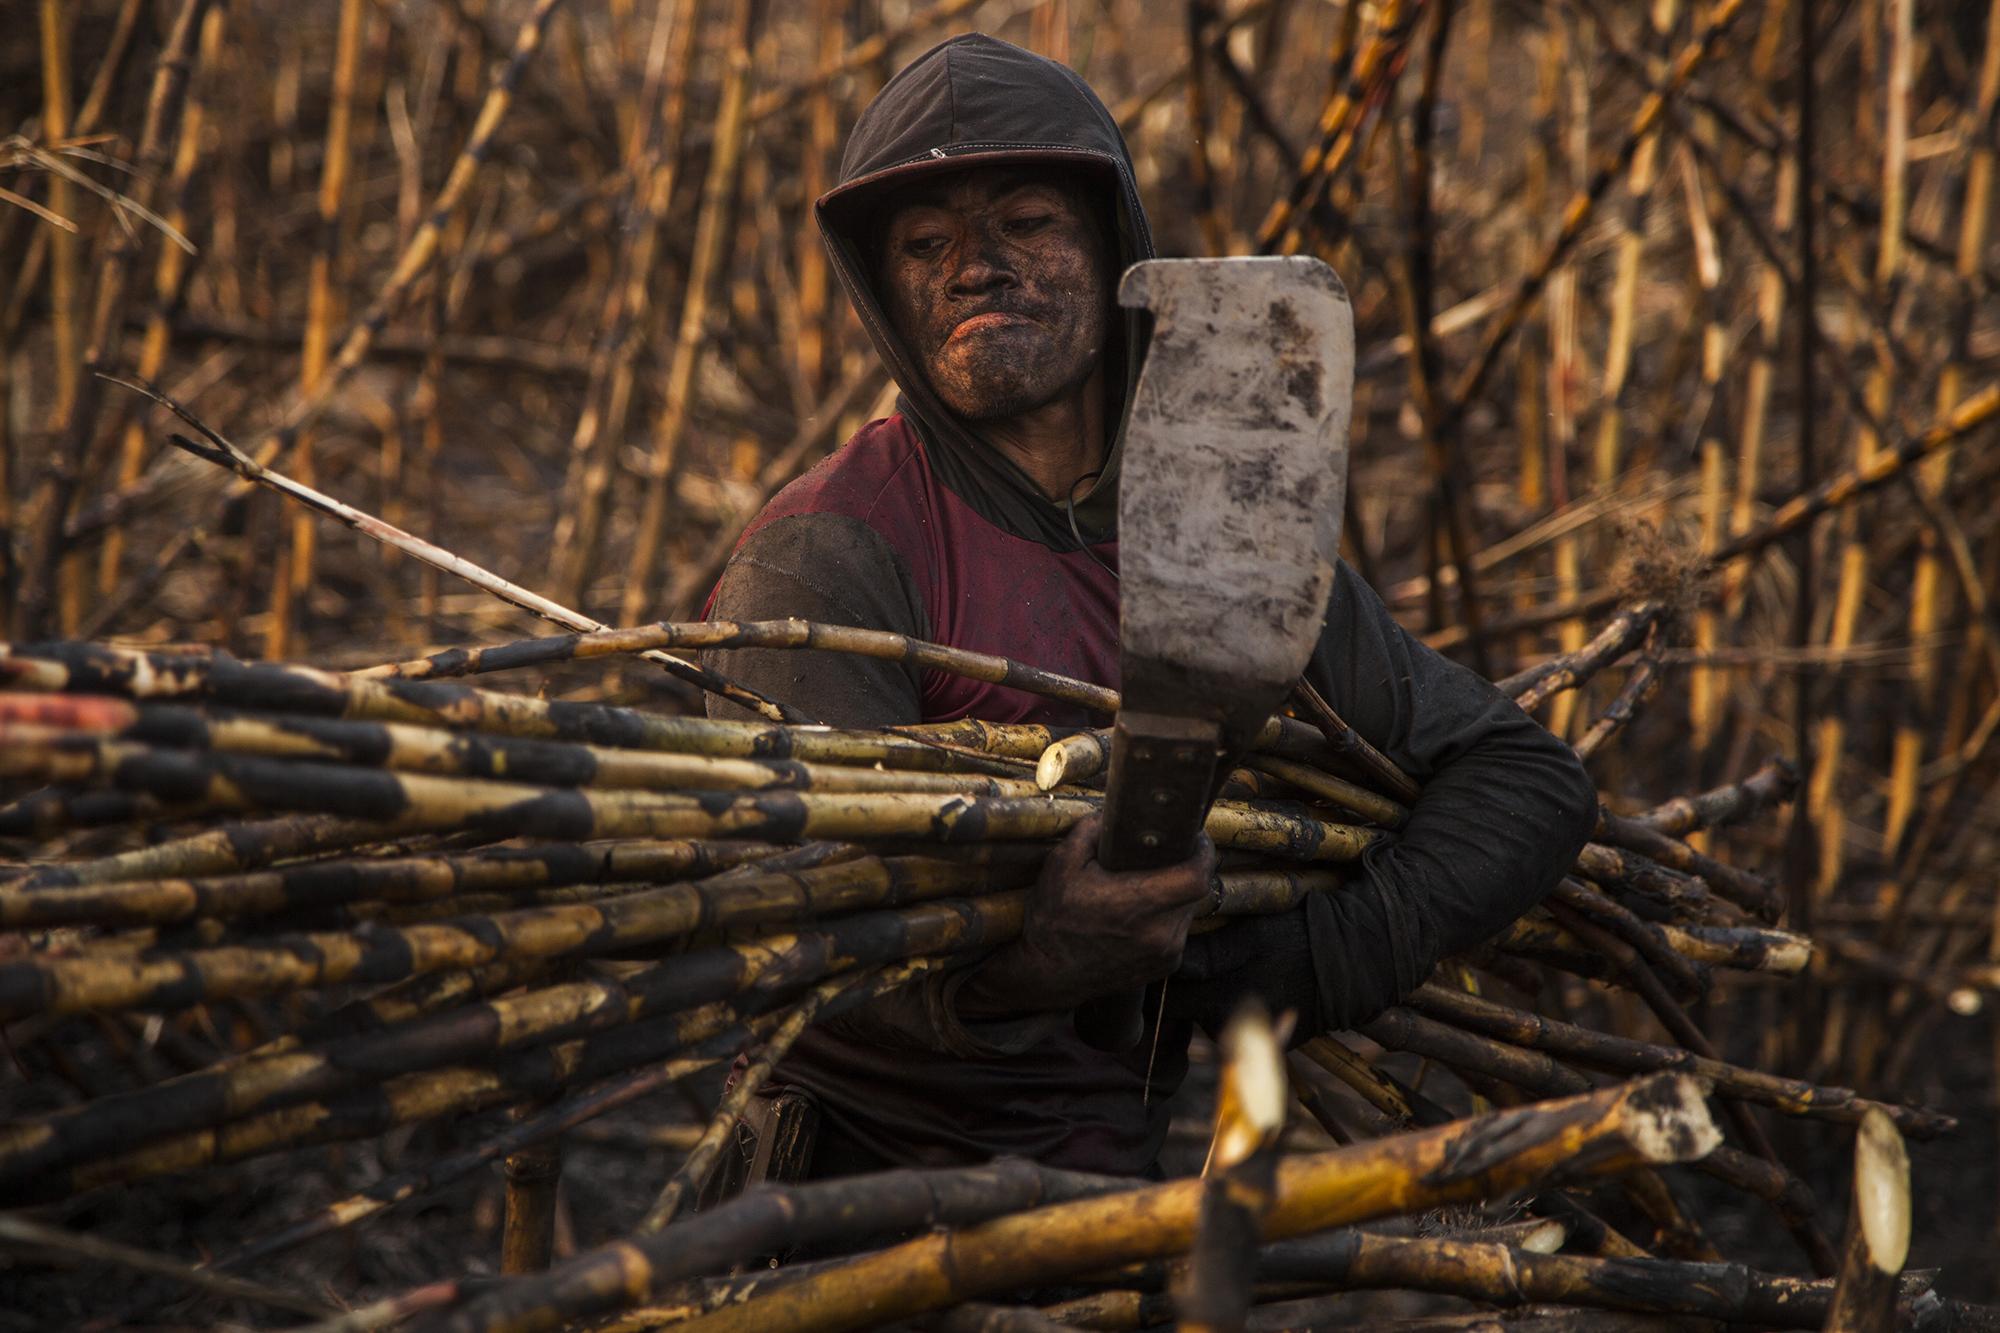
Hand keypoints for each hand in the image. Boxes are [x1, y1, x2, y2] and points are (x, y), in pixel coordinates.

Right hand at [956, 813, 1216, 1018]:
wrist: (1047, 975)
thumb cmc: (1052, 920)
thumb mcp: (1061, 865)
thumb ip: (1090, 830)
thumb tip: (1115, 812)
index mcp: (1136, 905)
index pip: (1197, 875)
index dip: (1203, 851)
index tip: (1194, 836)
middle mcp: (1158, 933)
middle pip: (1197, 890)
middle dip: (1187, 867)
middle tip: (1170, 852)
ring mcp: (1165, 953)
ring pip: (1189, 910)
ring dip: (1177, 892)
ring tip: (1151, 882)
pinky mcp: (1165, 966)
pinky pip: (1179, 929)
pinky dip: (1168, 915)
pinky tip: (1143, 910)